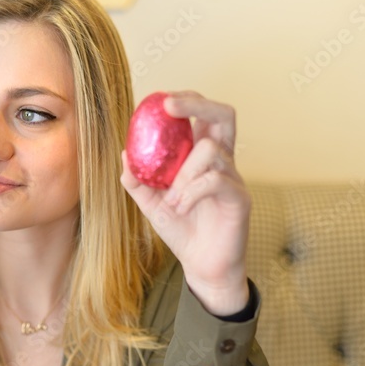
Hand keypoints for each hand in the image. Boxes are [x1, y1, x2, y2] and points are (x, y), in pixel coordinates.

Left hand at [121, 92, 250, 315]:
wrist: (202, 265)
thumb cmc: (182, 231)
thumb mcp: (152, 204)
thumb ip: (139, 181)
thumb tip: (124, 155)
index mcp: (203, 156)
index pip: (202, 115)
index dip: (186, 101)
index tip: (159, 99)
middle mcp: (223, 160)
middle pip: (224, 115)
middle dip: (197, 104)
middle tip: (169, 106)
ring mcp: (234, 177)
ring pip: (211, 151)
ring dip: (183, 173)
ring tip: (170, 199)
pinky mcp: (240, 198)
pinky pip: (216, 180)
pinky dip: (192, 191)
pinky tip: (180, 207)